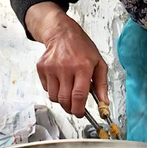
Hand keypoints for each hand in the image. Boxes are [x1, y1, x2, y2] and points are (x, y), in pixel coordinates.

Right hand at [26, 2, 107, 117]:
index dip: (79, 109)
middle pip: (65, 100)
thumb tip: (104, 103)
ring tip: (68, 90)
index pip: (79, 95)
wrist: (62, 33)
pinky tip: (60, 81)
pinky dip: (54, 90)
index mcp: (82, 67)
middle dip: (70, 108)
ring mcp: (51, 68)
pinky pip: (46, 89)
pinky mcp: (41, 68)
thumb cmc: (82, 48)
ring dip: (62, 100)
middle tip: (75, 107)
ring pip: (54, 97)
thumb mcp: (99, 64)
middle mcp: (66, 67)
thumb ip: (102, 85)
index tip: (81, 114)